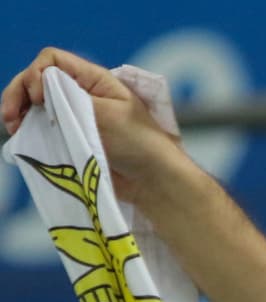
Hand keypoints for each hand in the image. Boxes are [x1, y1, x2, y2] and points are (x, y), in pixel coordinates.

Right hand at [1, 47, 180, 200]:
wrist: (154, 180)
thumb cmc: (141, 144)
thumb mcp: (107, 114)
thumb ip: (73, 97)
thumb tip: (41, 87)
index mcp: (94, 80)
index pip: (52, 60)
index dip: (36, 74)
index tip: (38, 99)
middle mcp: (82, 93)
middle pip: (37, 80)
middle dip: (19, 93)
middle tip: (11, 118)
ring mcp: (76, 116)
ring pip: (36, 104)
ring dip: (19, 111)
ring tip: (14, 128)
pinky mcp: (74, 138)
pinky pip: (44, 127)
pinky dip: (30, 129)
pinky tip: (23, 138)